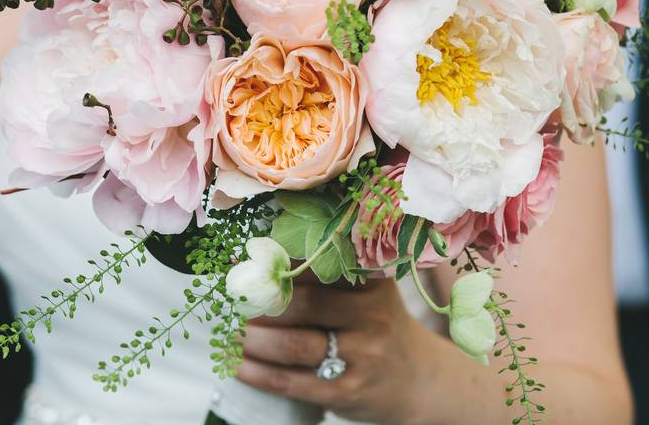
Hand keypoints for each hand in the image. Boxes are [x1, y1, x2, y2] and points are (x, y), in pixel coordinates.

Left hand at [237, 276, 442, 424]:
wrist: (417, 379)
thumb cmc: (376, 325)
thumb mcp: (367, 292)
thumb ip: (326, 274)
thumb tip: (259, 258)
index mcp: (371, 281)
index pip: (316, 265)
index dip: (274, 263)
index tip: (241, 262)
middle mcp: (371, 315)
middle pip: (301, 304)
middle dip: (258, 303)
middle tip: (232, 301)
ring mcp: (362, 355)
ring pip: (293, 344)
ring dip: (253, 339)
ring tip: (231, 333)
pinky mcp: (347, 391)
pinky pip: (292, 381)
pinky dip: (258, 373)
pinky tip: (238, 365)